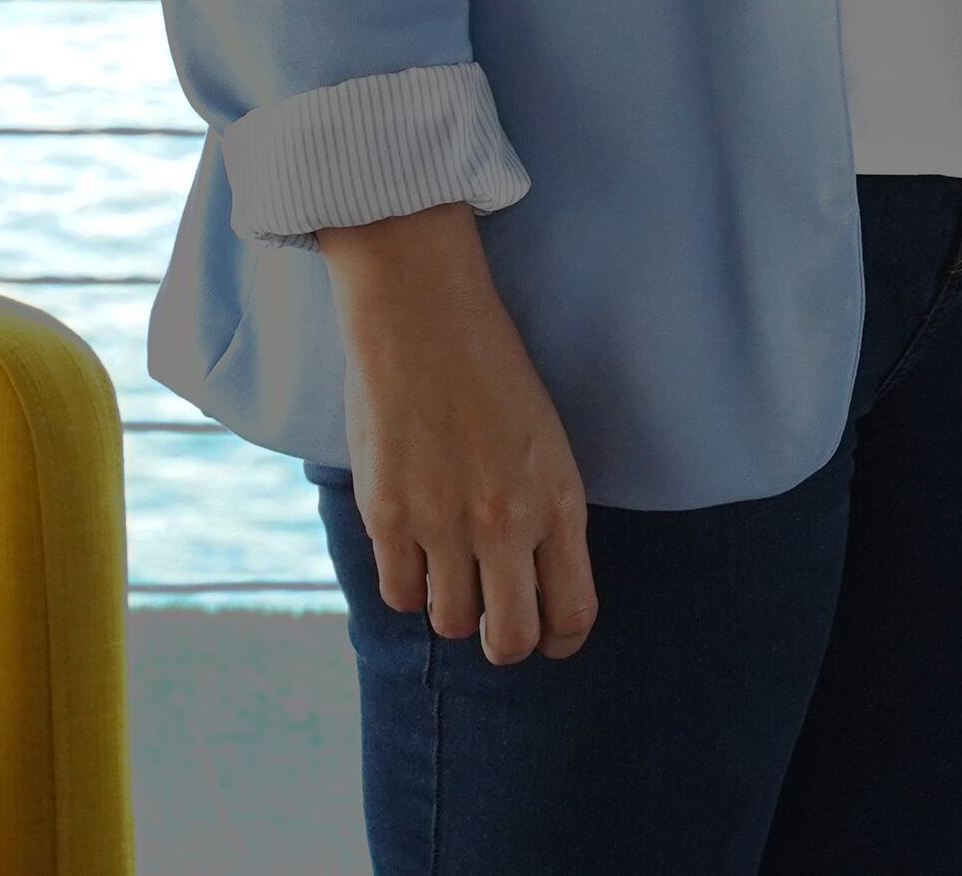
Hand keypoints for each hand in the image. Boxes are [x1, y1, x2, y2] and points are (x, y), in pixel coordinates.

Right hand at [317, 202, 596, 662]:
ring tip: (449, 571)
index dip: (561, 639)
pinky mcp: (389, 517)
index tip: (549, 635)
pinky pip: (398, 594)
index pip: (573, 612)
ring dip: (452, 608)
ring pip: (450, 622)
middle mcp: (506, 523)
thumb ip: (543, 514)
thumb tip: (534, 580)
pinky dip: (406, 586)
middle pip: (511, 639)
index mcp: (558, 501)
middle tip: (495, 621)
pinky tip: (413, 553)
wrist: (425, 318)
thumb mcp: (546, 443)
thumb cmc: (491, 373)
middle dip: (505, 643)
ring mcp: (444, 524)